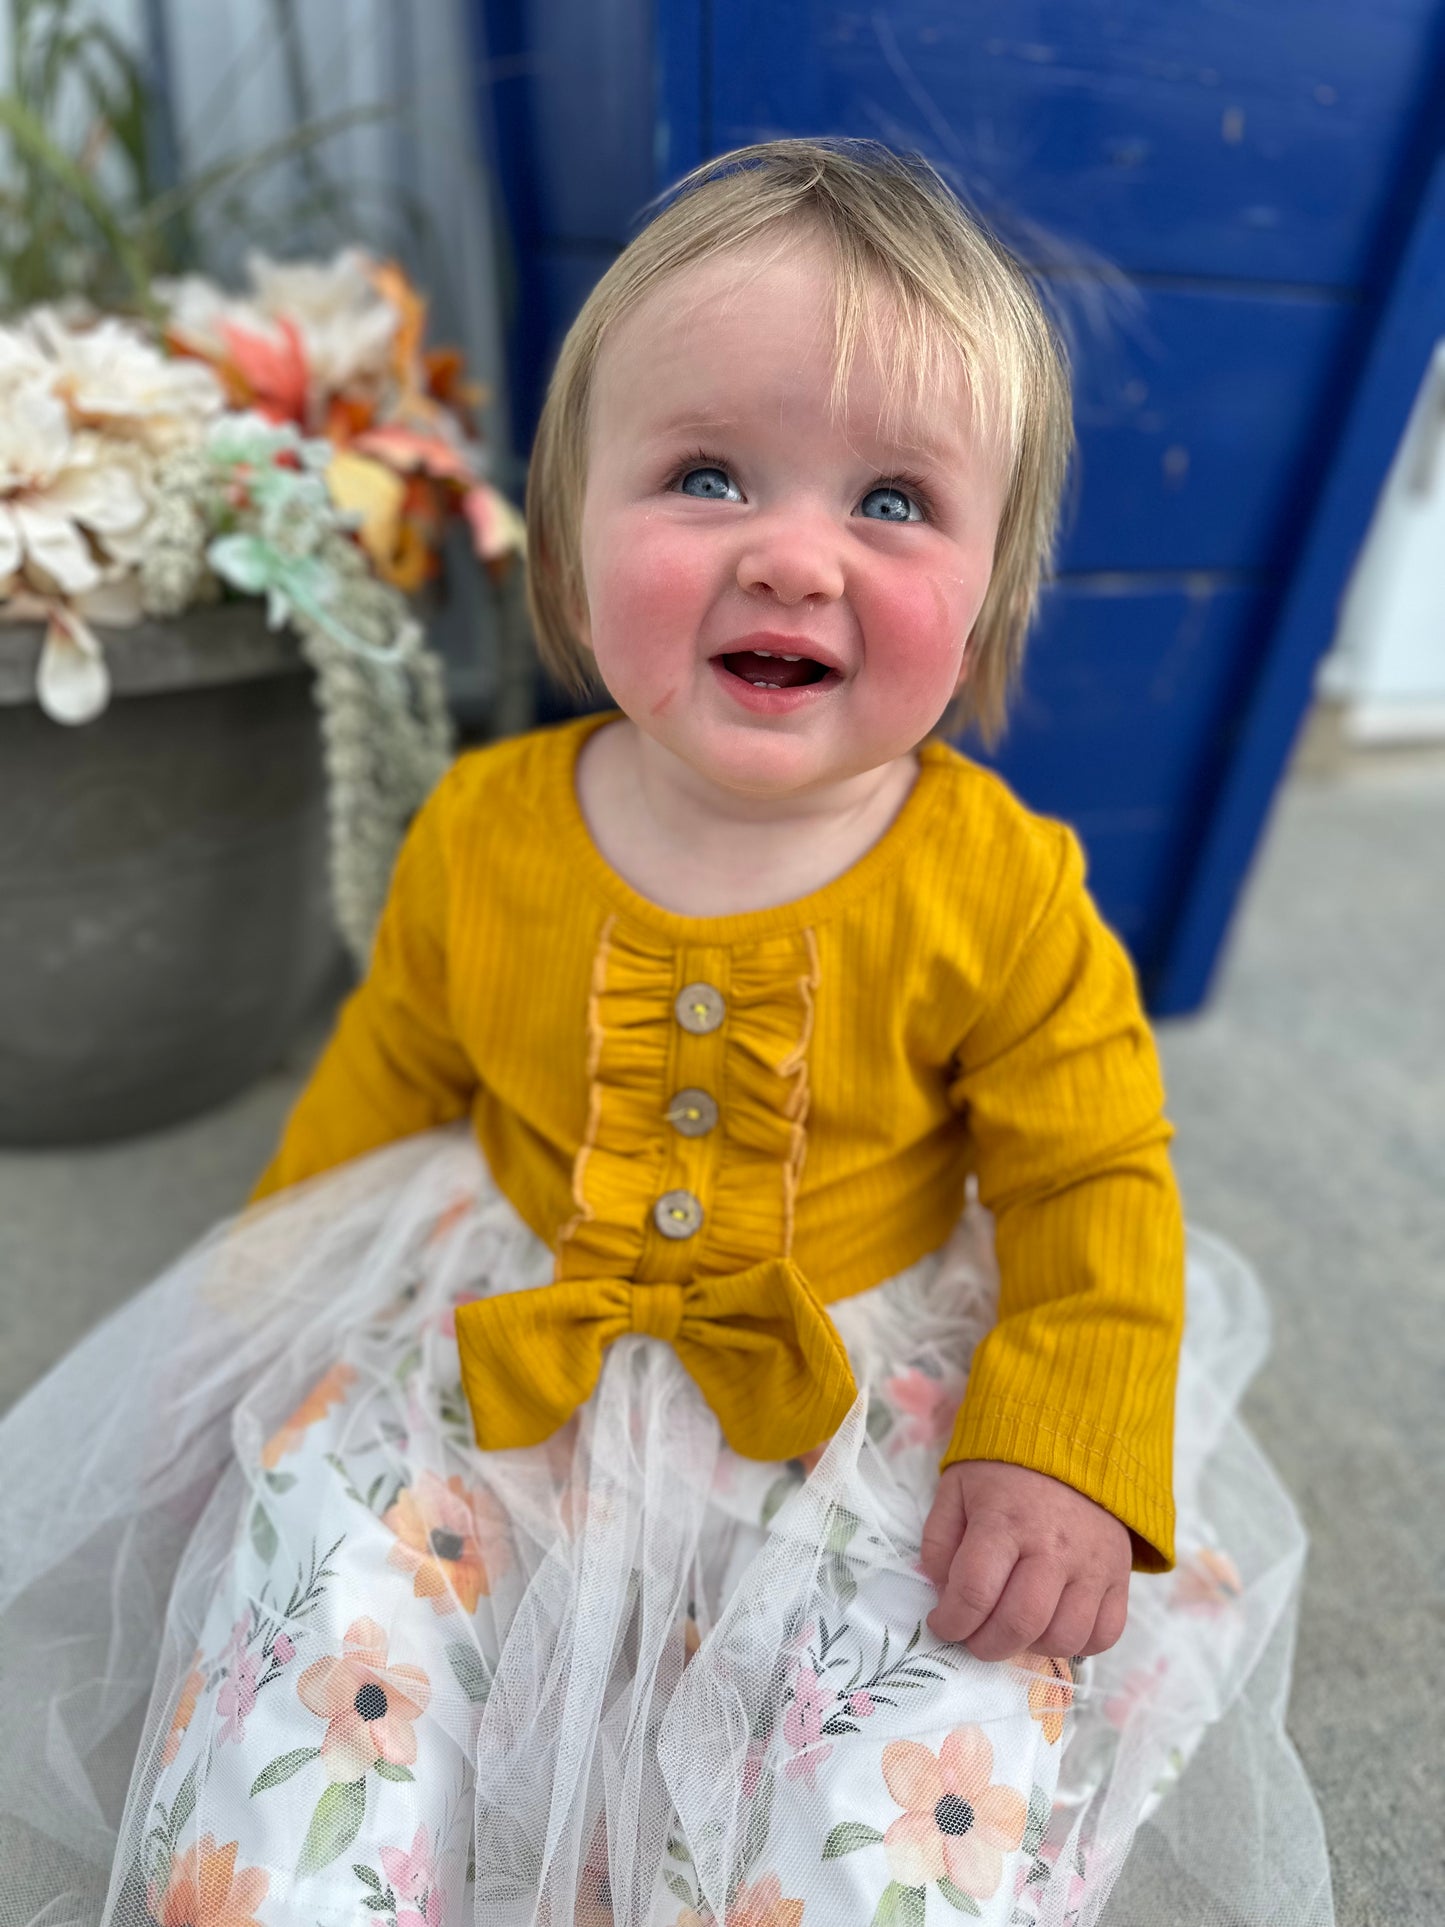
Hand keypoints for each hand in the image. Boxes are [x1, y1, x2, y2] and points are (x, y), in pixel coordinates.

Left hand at [919, 1459, 1130, 1660]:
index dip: (951, 1622)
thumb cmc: (1005, 1470)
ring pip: (1064, 1637)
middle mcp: (1053, 1547)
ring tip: (1013, 1630)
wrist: (1073, 1440)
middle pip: (1020, 1623)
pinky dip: (1077, 1644)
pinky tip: (1052, 1627)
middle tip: (973, 1638)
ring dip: (1030, 1648)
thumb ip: (940, 1543)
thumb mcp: (956, 1490)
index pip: (975, 1593)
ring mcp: (1092, 1564)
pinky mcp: (1120, 1575)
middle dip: (986, 1646)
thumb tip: (944, 1595)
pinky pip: (1106, 1633)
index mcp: (1005, 1521)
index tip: (943, 1623)